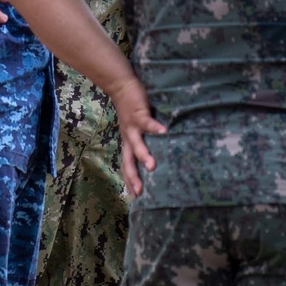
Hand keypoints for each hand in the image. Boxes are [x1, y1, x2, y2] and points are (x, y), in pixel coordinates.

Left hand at [111, 75, 167, 195]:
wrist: (121, 87)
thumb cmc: (132, 110)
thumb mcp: (135, 129)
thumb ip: (143, 141)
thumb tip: (155, 157)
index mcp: (127, 143)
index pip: (127, 166)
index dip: (129, 181)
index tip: (135, 198)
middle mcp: (127, 138)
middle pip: (128, 161)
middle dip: (133, 177)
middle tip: (140, 192)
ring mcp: (132, 127)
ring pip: (136, 144)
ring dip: (143, 156)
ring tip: (152, 166)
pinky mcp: (138, 114)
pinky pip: (147, 122)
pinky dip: (154, 127)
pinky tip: (164, 131)